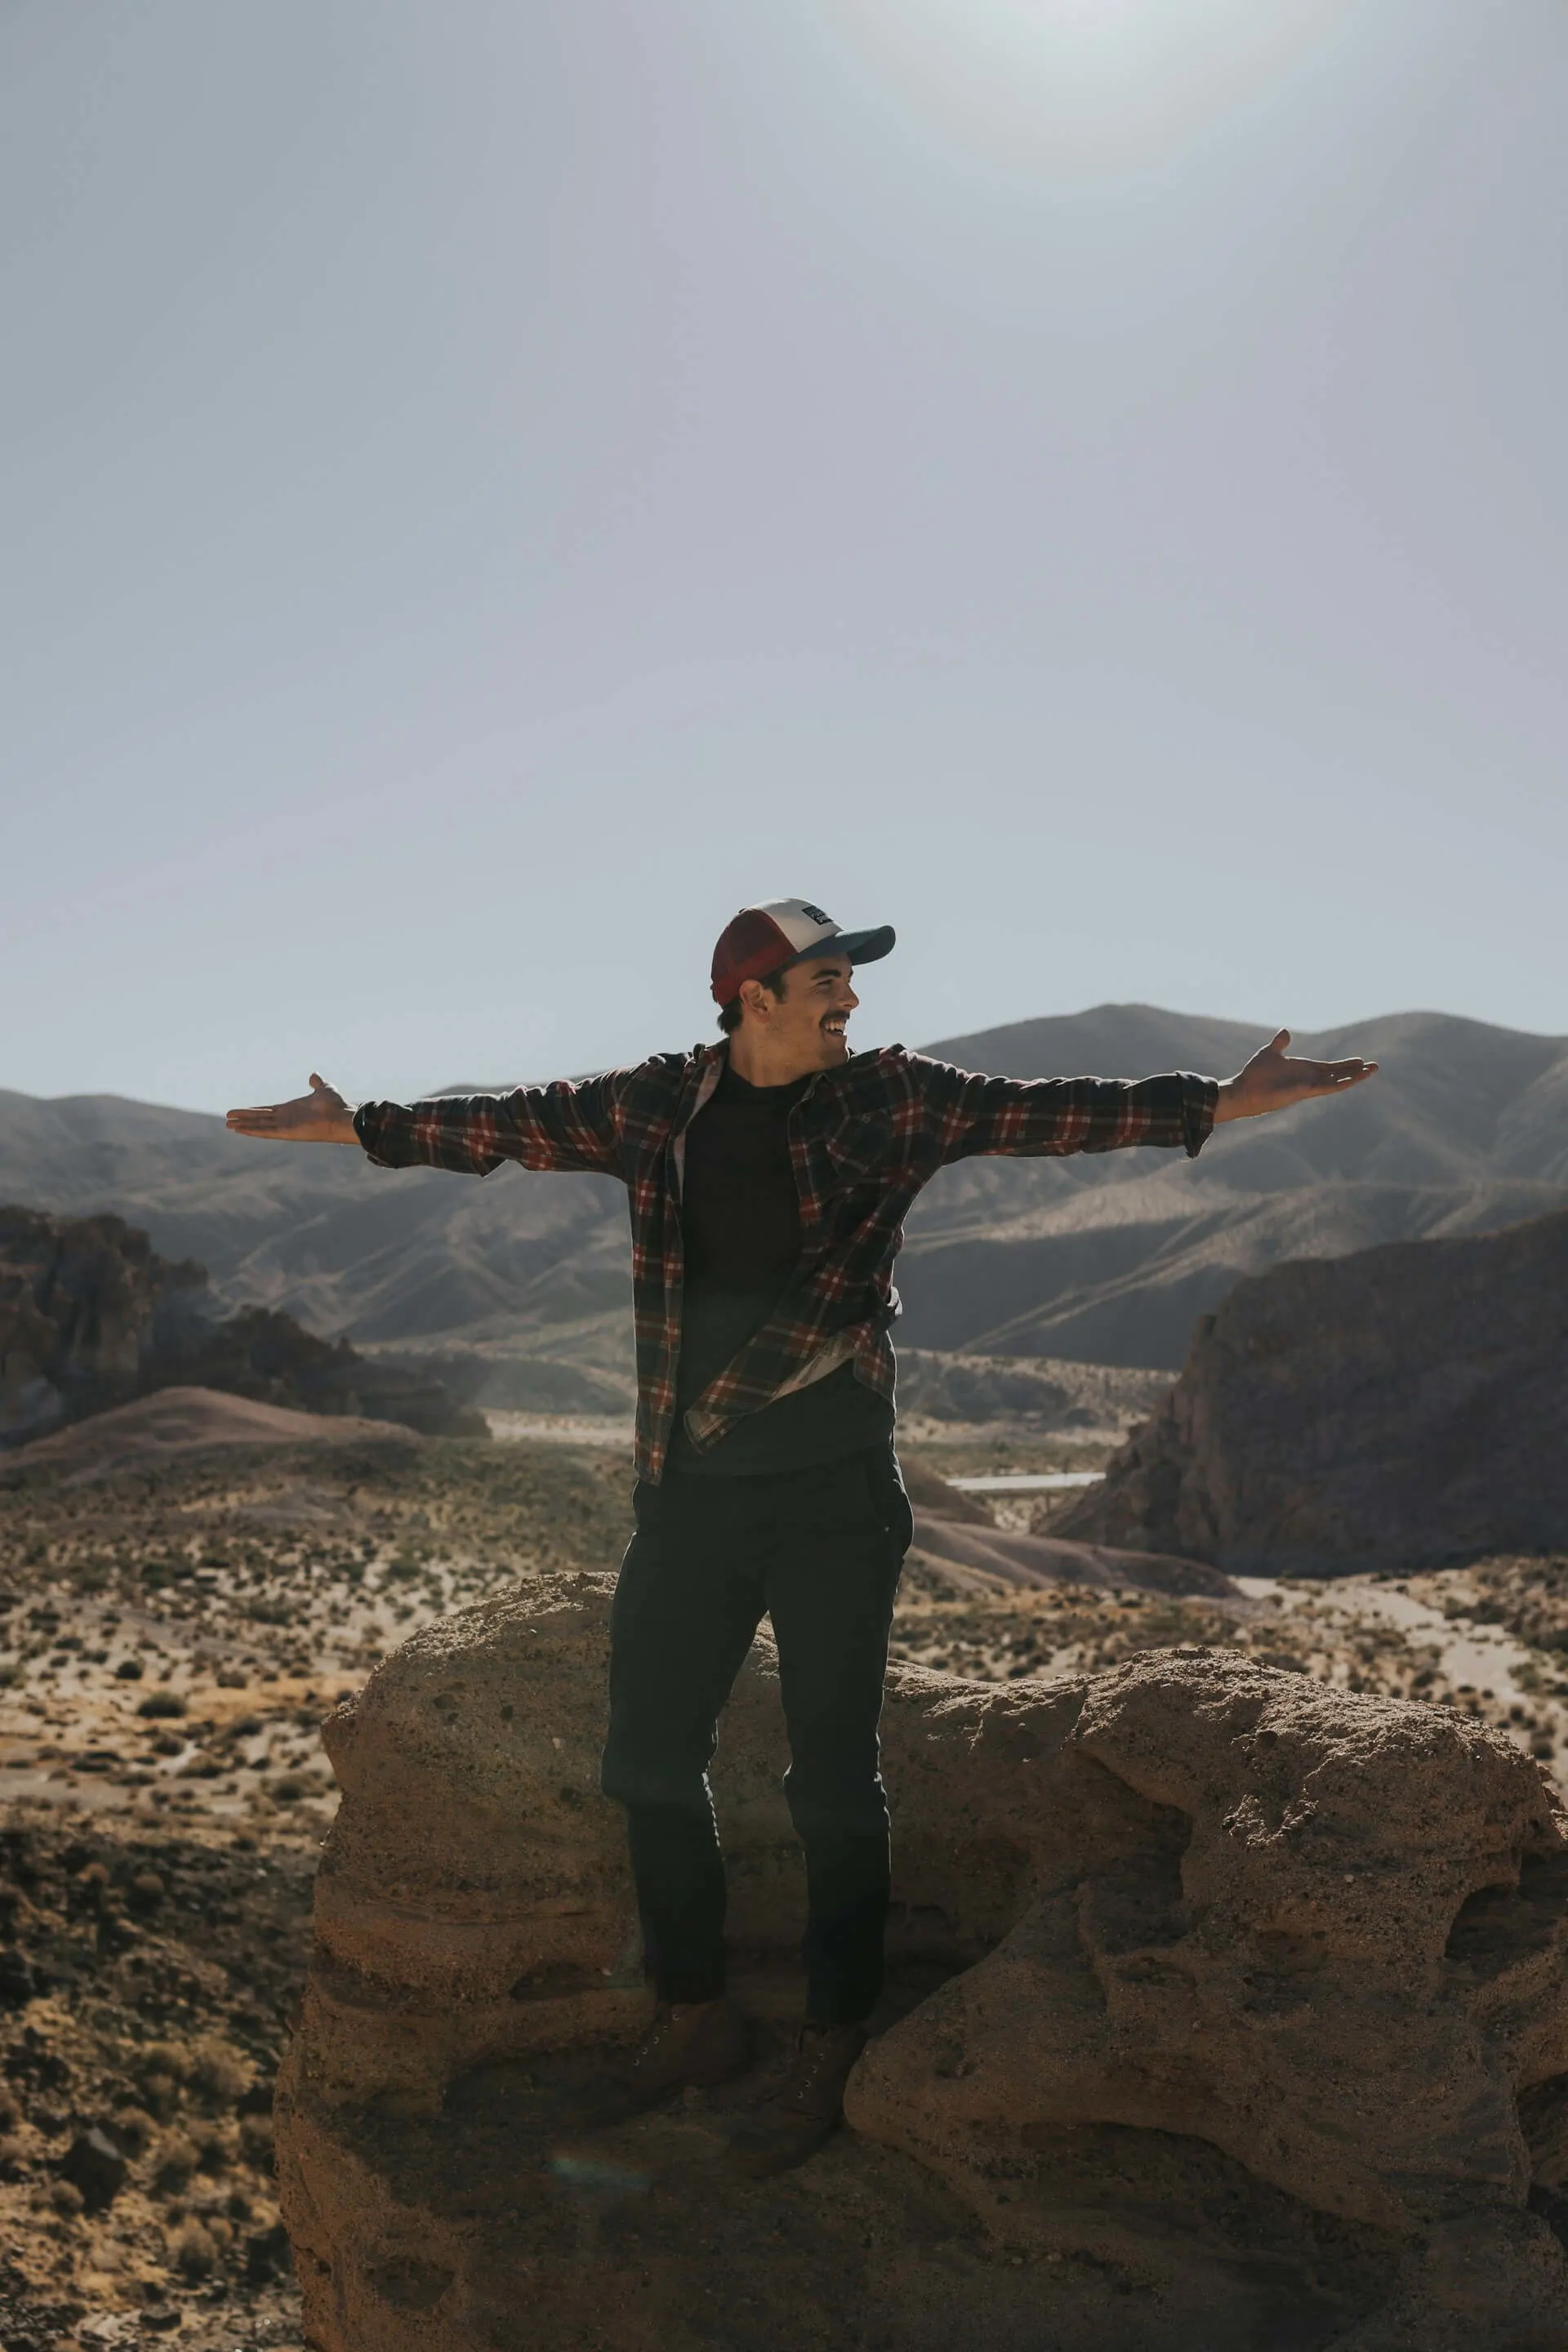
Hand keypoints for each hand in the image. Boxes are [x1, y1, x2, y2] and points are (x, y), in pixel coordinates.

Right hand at [225, 1073, 357, 1144]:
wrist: (342, 1116)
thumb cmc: (335, 1105)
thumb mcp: (324, 1089)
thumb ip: (316, 1084)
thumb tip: (314, 1075)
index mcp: (291, 1110)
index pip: (267, 1111)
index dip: (253, 1111)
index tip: (240, 1112)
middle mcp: (286, 1119)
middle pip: (259, 1118)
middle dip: (244, 1118)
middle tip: (228, 1119)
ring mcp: (285, 1126)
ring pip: (259, 1125)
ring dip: (244, 1125)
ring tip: (228, 1124)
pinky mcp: (287, 1132)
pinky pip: (266, 1131)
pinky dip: (252, 1130)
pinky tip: (240, 1129)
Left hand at [1213, 1030, 1376, 1124]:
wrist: (1244, 1090)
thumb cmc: (1255, 1074)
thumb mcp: (1270, 1053)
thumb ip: (1280, 1044)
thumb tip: (1285, 1031)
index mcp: (1304, 1069)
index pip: (1331, 1067)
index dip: (1346, 1065)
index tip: (1361, 1061)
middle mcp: (1309, 1078)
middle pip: (1339, 1075)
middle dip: (1357, 1071)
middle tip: (1375, 1067)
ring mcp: (1308, 1086)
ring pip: (1338, 1081)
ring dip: (1355, 1077)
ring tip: (1372, 1071)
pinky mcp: (1303, 1091)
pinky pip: (1326, 1087)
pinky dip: (1340, 1082)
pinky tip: (1353, 1079)